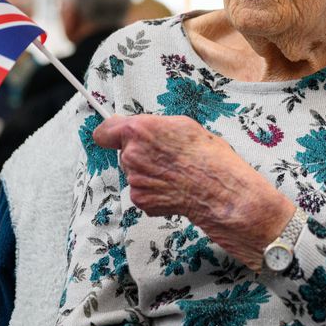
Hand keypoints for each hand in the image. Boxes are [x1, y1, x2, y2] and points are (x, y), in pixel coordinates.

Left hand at [92, 114, 293, 267]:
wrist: (220, 191)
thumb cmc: (210, 158)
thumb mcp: (184, 126)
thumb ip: (155, 126)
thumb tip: (144, 128)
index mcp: (139, 130)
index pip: (105, 130)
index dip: (111, 133)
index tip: (114, 135)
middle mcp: (132, 154)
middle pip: (125, 152)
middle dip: (141, 154)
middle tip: (165, 157)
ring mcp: (134, 179)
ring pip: (135, 173)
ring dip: (149, 173)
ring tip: (175, 173)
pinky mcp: (140, 199)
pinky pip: (142, 192)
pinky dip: (154, 191)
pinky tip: (173, 187)